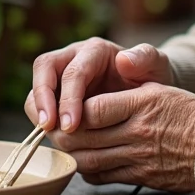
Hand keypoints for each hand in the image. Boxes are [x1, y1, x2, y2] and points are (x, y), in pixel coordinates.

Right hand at [25, 37, 173, 133]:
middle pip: (43, 70)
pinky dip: (45, 123)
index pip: (72, 70)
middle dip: (42, 100)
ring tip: (50, 137)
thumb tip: (124, 61)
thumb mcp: (157, 65)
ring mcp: (63, 76)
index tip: (71, 125)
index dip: (68, 97)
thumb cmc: (152, 76)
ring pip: (36, 88)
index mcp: (95, 50)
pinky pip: (41, 106)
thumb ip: (146, 59)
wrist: (149, 90)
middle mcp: (73, 58)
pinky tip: (58, 143)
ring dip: (38, 112)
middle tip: (49, 129)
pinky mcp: (59, 95)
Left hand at [46, 83, 194, 192]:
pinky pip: (104, 176)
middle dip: (64, 134)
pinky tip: (85, 162)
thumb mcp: (163, 89)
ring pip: (90, 160)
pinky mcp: (141, 177)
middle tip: (53, 128)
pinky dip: (88, 170)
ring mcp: (139, 157)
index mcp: (143, 104)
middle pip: (86, 137)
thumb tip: (113, 68)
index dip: (74, 108)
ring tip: (64, 145)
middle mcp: (138, 132)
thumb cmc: (193, 113)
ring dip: (72, 154)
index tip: (67, 106)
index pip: (95, 108)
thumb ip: (132, 85)